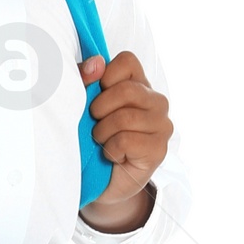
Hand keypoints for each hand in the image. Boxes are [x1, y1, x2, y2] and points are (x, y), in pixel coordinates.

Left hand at [76, 50, 171, 231]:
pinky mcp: (159, 150)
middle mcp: (156, 102)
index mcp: (138, 84)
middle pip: (126, 90)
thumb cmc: (90, 140)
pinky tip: (113, 155)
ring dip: (103, 133)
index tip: (96, 96)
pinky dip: (110, 150)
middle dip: (100, 110)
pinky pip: (126, 140)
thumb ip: (85, 79)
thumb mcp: (81, 105)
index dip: (105, 77)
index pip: (127, 61)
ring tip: (102, 142)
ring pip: (125, 117)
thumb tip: (96, 64)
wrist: (99, 183)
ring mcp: (162, 125)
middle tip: (95, 125)